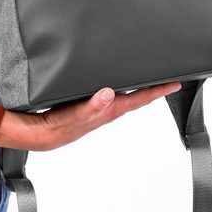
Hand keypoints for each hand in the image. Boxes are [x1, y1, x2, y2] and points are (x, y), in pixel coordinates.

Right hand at [0, 80, 181, 150]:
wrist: (37, 134)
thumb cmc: (56, 126)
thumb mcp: (74, 114)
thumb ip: (91, 106)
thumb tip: (109, 93)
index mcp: (107, 110)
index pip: (138, 99)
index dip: (157, 91)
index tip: (174, 83)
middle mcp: (106, 110)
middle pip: (135, 98)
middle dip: (152, 89)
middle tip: (168, 78)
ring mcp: (98, 110)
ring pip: (123, 98)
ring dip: (137, 90)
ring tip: (149, 80)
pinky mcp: (88, 108)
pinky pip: (110, 97)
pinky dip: (118, 90)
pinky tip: (116, 84)